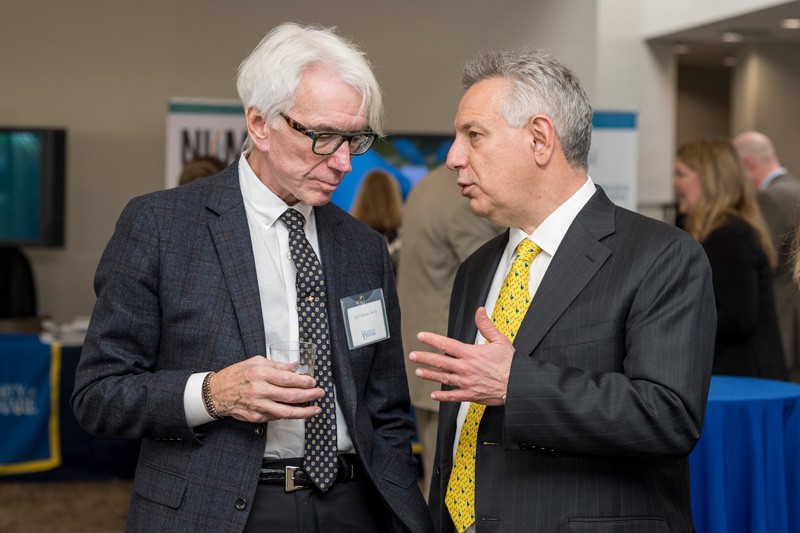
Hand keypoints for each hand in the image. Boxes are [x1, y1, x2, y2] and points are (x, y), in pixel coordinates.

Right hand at [209, 356, 323, 422]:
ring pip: (286, 412)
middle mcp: (259, 391)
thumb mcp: (256, 362)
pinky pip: (277, 417)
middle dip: (309, 396)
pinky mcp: (256, 417)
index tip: (313, 382)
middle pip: (290, 396)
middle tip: (320, 393)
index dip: (304, 382)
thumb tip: (295, 366)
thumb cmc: (235, 375)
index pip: (288, 379)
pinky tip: (298, 412)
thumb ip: (277, 365)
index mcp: (260, 374)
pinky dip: (289, 415)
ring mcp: (258, 406)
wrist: (215, 393)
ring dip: (304, 411)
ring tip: (315, 408)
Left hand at [409, 307, 512, 405]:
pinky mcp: (471, 395)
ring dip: (430, 375)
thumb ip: (486, 325)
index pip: (446, 344)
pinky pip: (453, 396)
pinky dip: (443, 396)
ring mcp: (467, 382)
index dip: (432, 340)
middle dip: (424, 358)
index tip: (421, 336)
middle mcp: (466, 368)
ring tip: (418, 372)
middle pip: (440, 362)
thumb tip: (480, 310)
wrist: (519, 385)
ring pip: (444, 378)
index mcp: (471, 353)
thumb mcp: (500, 340)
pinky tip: (434, 395)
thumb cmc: (511, 363)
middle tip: (412, 356)